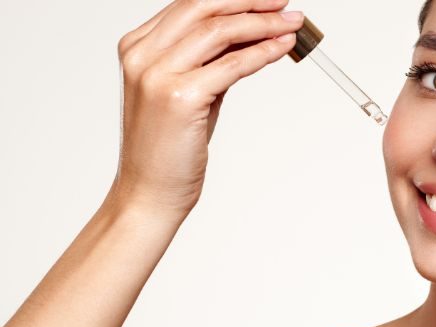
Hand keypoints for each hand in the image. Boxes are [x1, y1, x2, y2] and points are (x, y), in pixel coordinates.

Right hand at [108, 0, 303, 213]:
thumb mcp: (191, 92)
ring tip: (292, 24)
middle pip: (203, 8)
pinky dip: (263, 52)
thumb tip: (253, 34)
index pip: (189, 5)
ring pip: (220, 31)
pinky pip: (233, 64)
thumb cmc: (170, 148)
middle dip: (250, 1)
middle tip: (284, 3)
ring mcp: (157, 74)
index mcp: (137, 47)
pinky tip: (282, 47)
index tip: (266, 0)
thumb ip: (213, 61)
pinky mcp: (180, 96)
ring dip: (263, 23)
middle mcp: (142, 55)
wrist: (150, 192)